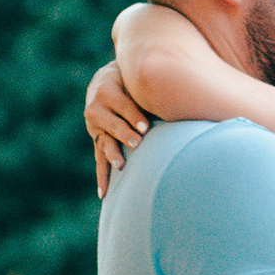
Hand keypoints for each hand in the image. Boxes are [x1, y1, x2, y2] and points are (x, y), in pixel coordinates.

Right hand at [86, 57, 150, 193]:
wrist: (105, 82)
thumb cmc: (129, 82)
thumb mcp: (135, 81)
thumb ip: (149, 91)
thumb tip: (179, 98)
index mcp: (107, 91)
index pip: (123, 106)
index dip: (134, 116)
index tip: (145, 127)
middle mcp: (97, 110)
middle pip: (112, 124)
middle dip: (125, 134)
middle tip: (137, 143)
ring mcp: (96, 128)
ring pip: (105, 142)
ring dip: (113, 155)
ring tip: (121, 166)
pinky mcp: (98, 140)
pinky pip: (99, 159)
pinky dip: (102, 176)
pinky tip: (104, 193)